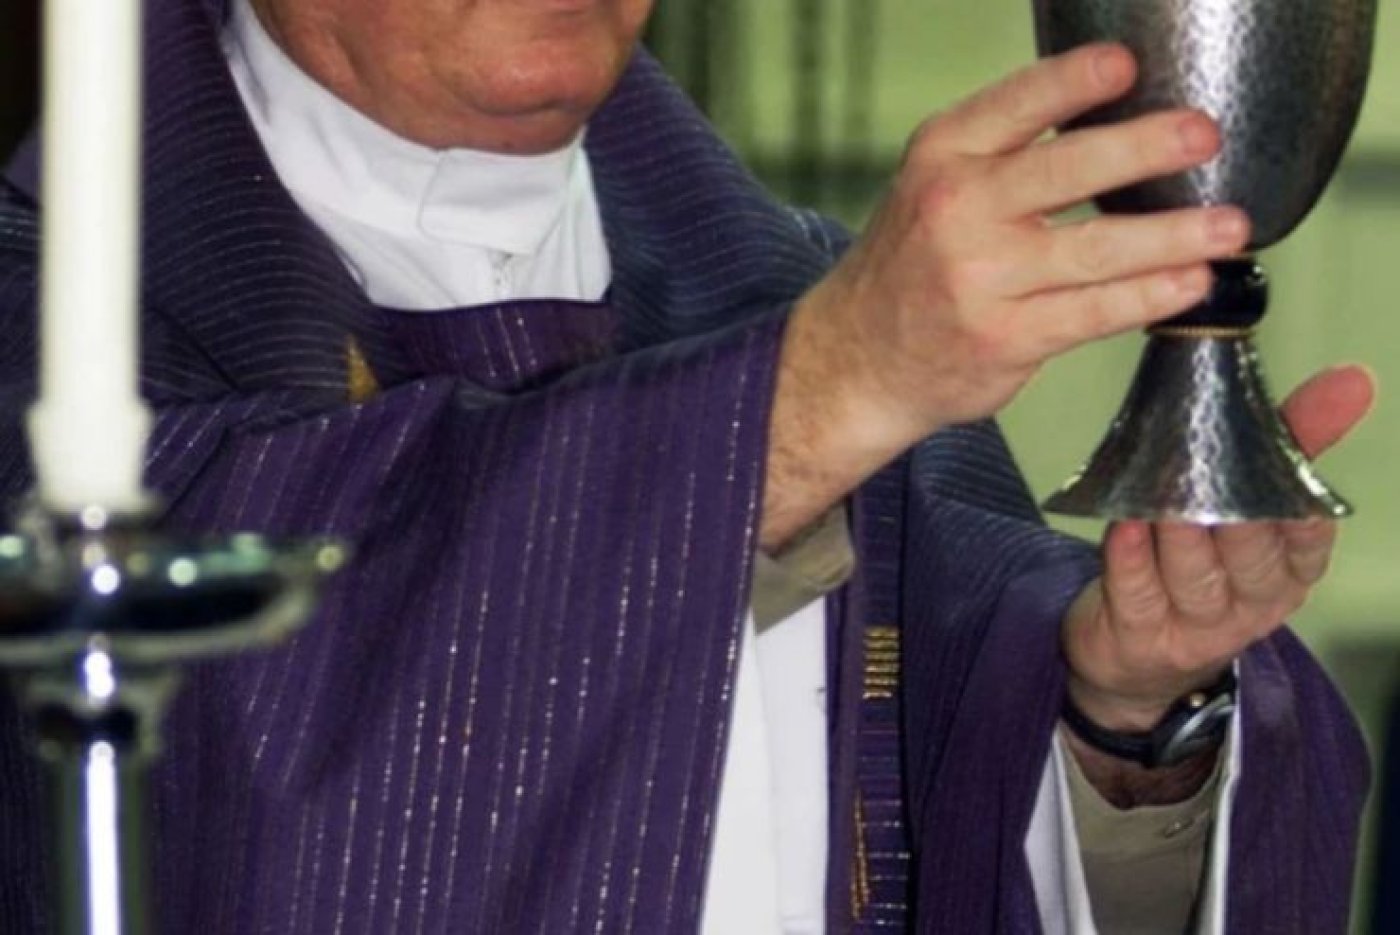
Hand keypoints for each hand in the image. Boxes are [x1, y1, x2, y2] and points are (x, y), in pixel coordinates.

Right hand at [763, 44, 1249, 548]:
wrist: (857, 358)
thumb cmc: (914, 265)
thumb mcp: (934, 183)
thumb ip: (1006, 151)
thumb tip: (1124, 120)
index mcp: (943, 155)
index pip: (1019, 104)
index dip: (1077, 81)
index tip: (1130, 66)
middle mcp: (957, 210)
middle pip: (1068, 169)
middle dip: (1147, 148)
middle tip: (1203, 137)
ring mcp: (980, 278)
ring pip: (1095, 249)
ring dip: (1173, 235)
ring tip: (1228, 225)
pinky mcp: (1004, 338)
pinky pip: (1094, 312)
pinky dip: (1150, 296)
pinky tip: (1189, 282)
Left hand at [1062, 365, 1376, 731]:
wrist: (1135, 645)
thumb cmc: (1199, 554)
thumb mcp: (1244, 498)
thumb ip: (1288, 438)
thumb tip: (1353, 378)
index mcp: (1288, 567)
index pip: (1306, 539)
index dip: (1301, 510)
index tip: (1292, 480)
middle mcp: (1251, 599)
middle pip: (1251, 558)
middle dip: (1237, 516)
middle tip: (1214, 470)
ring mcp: (1196, 624)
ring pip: (1194, 576)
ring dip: (1180, 536)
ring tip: (1166, 498)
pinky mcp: (1141, 635)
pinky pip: (1138, 595)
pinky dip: (1130, 561)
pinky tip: (1123, 527)